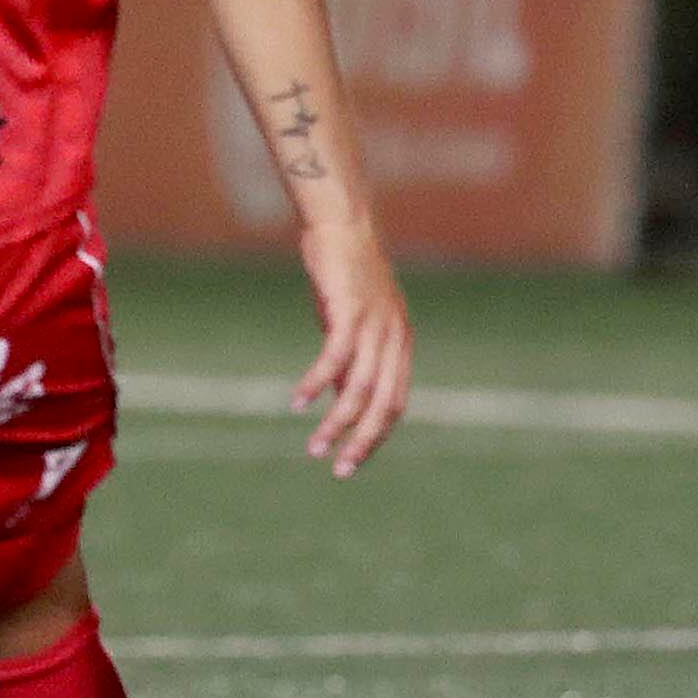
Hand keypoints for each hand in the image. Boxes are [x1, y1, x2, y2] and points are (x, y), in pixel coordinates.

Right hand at [289, 212, 410, 478]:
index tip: (350, 462)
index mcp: (399, 344)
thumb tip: (341, 395)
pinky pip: (335, 358)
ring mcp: (376, 326)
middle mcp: (394, 339)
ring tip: (314, 448)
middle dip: (361, 442)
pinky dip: (317, 383)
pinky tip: (298, 402)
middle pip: (383, 405)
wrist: (342, 225)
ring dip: (336, 423)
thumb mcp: (350, 322)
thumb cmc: (343, 273)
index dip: (375, 436)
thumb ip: (351, 358)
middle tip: (339, 472)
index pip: (395, 404)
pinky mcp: (351, 312)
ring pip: (360, 388)